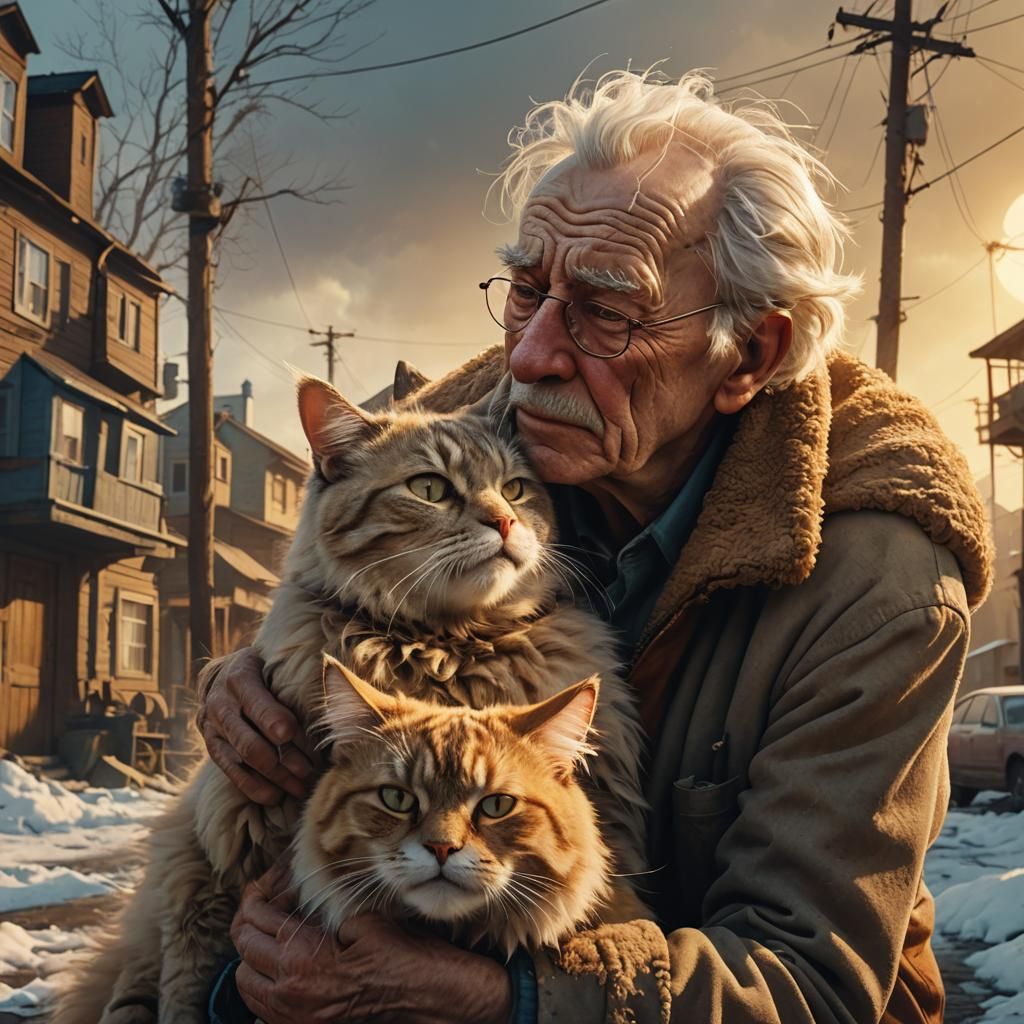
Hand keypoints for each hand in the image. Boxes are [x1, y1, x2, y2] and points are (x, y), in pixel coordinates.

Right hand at [198, 646, 314, 804]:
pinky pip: (231, 773)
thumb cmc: (266, 668)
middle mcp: (221, 703)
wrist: (225, 675)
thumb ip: (295, 676)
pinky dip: (255, 787)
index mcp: (240, 676)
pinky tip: (276, 796)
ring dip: (274, 777)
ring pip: (243, 760)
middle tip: (310, 772)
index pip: (256, 703)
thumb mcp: (276, 662)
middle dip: (282, 760)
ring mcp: (213, 728)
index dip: (273, 720)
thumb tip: (334, 694)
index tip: (291, 734)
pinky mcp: (212, 747)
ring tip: (301, 788)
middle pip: (249, 741)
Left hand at [232, 862, 512, 1023]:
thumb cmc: (403, 956)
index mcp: (302, 959)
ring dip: (252, 954)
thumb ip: (327, 910)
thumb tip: (304, 896)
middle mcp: (290, 991)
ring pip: (245, 982)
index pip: (256, 919)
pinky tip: (281, 967)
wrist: (430, 998)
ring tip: (272, 933)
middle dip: (249, 920)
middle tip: (267, 901)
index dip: (258, 893)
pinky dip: (263, 983)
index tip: (269, 881)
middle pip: (243, 947)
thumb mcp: (365, 920)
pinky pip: (262, 1007)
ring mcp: (294, 1015)